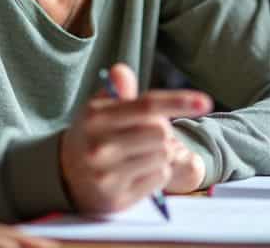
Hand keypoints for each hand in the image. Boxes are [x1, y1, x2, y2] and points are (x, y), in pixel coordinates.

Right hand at [59, 63, 211, 213]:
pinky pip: (160, 178)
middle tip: (148, 135)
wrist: (64, 177)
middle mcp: (99, 147)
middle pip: (160, 133)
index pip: (145, 106)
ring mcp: (107, 176)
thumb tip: (121, 70)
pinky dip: (158, 172)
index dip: (178, 101)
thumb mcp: (98, 110)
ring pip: (163, 156)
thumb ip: (117, 92)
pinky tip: (139, 171)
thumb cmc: (92, 135)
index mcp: (95, 118)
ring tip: (142, 154)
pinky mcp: (117, 199)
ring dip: (162, 153)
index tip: (205, 101)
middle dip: (163, 132)